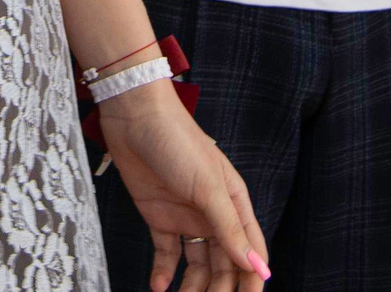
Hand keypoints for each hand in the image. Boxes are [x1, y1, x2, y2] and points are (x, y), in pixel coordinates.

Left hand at [97, 83, 269, 291]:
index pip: (249, 250)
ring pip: (196, 264)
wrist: (134, 116)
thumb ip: (230, 228)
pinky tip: (159, 287)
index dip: (251, 278)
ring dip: (192, 287)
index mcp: (234, 203)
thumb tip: (256, 266)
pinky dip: (164, 273)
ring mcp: (185, 215)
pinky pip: (167, 253)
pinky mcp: (159, 216)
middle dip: (219, 288)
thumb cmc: (178, 142)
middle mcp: (213, 212)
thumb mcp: (208, 187)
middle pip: (223, 262)